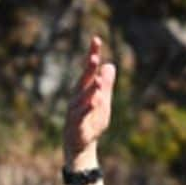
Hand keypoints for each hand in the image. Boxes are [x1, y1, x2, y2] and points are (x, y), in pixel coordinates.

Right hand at [64, 36, 115, 168]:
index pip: (89, 70)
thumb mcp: (103, 102)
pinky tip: (94, 101)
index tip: (96, 39)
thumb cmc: (91, 121)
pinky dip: (87, 108)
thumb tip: (110, 65)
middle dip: (88, 69)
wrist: (81, 146)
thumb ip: (106, 85)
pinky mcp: (75, 124)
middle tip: (94, 56)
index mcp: (84, 90)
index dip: (92, 54)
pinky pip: (81, 115)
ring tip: (98, 80)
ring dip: (90, 89)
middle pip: (83, 80)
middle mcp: (77, 97)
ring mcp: (75, 111)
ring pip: (82, 98)